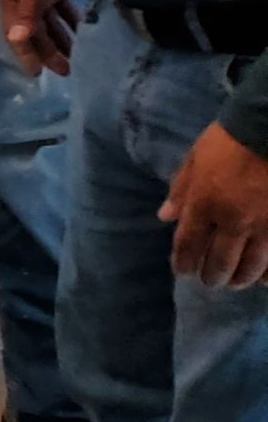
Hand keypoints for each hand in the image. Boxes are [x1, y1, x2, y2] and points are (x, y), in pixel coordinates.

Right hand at [0, 0, 77, 76]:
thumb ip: (27, 12)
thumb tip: (17, 39)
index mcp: (13, 2)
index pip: (18, 35)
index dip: (27, 54)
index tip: (39, 74)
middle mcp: (24, 1)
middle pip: (35, 33)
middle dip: (49, 52)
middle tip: (66, 70)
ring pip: (49, 23)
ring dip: (61, 40)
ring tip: (77, 57)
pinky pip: (61, 9)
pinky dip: (70, 20)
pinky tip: (82, 31)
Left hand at [159, 124, 267, 287]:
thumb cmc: (229, 140)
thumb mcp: (195, 158)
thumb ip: (180, 189)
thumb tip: (164, 217)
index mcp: (204, 203)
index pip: (188, 245)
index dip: (183, 263)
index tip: (183, 271)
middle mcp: (232, 220)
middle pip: (219, 262)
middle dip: (211, 276)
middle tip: (210, 280)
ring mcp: (263, 226)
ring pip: (250, 266)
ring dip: (239, 278)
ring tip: (235, 281)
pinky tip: (264, 279)